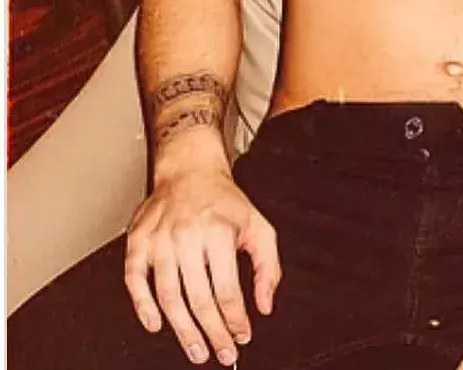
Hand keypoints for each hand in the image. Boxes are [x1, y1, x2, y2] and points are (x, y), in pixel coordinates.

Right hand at [123, 164, 280, 365]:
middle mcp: (187, 235)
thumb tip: (264, 305)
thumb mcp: (258, 225)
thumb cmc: (224, 201)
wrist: (190, 170)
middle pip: (198, 298)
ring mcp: (159, 240)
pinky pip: (134, 282)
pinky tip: (156, 325)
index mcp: (219, 231)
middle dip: (212, 333)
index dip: (235, 320)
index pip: (227, 289)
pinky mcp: (137, 242)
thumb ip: (267, 266)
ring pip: (168, 296)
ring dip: (182, 330)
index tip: (242, 336)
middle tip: (221, 352)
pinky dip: (142, 307)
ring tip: (196, 350)